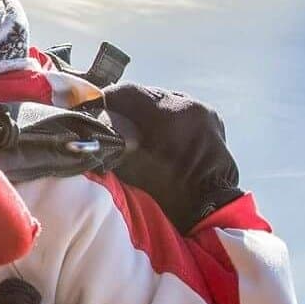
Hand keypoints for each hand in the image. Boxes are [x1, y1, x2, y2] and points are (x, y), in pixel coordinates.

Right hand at [99, 82, 245, 230]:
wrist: (209, 211)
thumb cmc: (168, 195)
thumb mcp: (132, 168)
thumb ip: (113, 141)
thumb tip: (97, 126)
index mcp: (169, 114)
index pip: (129, 93)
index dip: (106, 98)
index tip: (92, 107)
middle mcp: (189, 105)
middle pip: (148, 94)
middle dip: (128, 106)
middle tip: (111, 118)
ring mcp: (204, 111)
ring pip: (165, 100)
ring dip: (148, 111)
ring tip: (134, 127)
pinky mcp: (212, 120)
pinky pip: (182, 111)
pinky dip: (166, 118)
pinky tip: (158, 133)